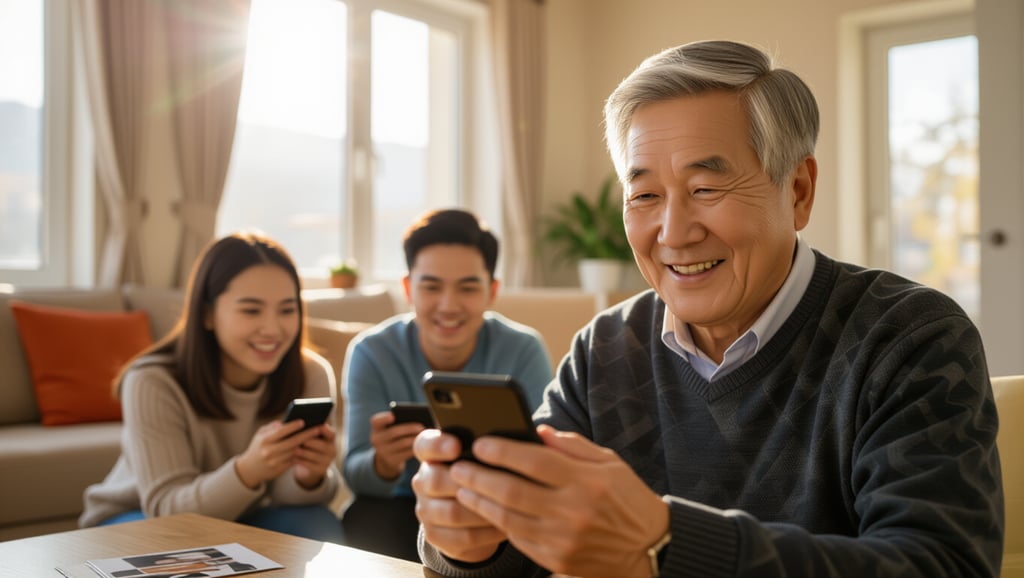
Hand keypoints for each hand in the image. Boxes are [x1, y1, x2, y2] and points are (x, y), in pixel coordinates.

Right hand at [235, 419, 320, 488]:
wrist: (250, 469)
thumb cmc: (258, 447)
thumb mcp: (260, 435)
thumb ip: (271, 427)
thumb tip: (283, 422)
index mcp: (264, 440)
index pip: (281, 431)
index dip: (293, 426)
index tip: (303, 421)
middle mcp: (269, 451)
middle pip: (292, 442)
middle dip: (306, 435)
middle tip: (318, 428)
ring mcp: (275, 462)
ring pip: (295, 452)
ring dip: (307, 445)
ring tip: (317, 438)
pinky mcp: (280, 469)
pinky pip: (294, 460)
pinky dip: (302, 453)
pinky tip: (311, 447)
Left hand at [292, 422, 338, 488]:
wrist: (309, 465)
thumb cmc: (307, 445)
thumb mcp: (309, 436)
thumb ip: (303, 428)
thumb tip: (280, 423)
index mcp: (330, 438)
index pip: (331, 433)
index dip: (326, 430)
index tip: (318, 426)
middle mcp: (332, 449)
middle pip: (322, 445)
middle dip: (311, 442)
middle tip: (301, 440)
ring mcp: (327, 461)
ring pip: (314, 456)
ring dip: (304, 452)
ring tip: (294, 449)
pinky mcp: (320, 470)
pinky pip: (309, 465)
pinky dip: (300, 461)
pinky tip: (292, 458)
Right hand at [369, 410, 423, 479]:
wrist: (387, 455)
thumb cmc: (393, 435)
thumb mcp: (391, 427)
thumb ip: (400, 421)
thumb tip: (418, 422)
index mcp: (376, 427)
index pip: (376, 421)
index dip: (384, 418)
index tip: (393, 416)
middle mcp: (376, 439)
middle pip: (394, 432)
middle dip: (409, 428)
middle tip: (421, 426)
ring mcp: (383, 451)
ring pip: (402, 443)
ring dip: (415, 438)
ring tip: (424, 434)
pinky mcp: (392, 461)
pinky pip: (407, 453)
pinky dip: (416, 447)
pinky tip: (423, 443)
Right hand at [411, 428, 507, 562]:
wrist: (473, 516)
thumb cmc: (485, 475)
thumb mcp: (484, 458)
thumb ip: (490, 448)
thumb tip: (519, 438)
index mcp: (430, 455)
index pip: (424, 445)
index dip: (438, 445)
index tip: (457, 446)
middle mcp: (422, 481)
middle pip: (435, 480)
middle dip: (468, 482)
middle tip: (498, 482)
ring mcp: (426, 510)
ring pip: (452, 512)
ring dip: (483, 510)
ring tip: (509, 507)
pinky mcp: (435, 535)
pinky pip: (462, 537)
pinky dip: (487, 533)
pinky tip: (506, 527)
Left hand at [448, 425, 668, 577]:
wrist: (649, 547)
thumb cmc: (626, 497)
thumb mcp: (609, 462)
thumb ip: (571, 445)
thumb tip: (536, 430)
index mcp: (588, 481)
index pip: (534, 461)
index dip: (502, 451)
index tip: (480, 443)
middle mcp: (574, 511)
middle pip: (513, 491)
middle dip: (479, 476)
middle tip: (458, 466)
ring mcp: (564, 539)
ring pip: (508, 518)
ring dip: (480, 501)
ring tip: (462, 487)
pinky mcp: (557, 559)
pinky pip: (518, 539)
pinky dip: (498, 523)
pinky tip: (486, 509)